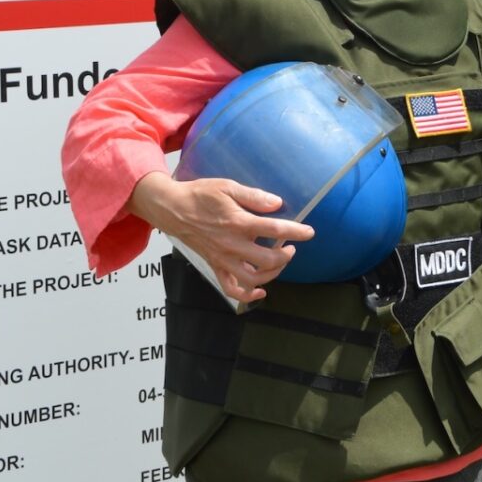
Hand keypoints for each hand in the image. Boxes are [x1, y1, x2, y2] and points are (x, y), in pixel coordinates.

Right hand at [128, 171, 314, 303]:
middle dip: (286, 255)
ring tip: (279, 262)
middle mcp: (232, 245)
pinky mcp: (214, 265)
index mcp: (238, 222)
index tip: (309, 232)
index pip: (275, 230)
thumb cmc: (200, 195)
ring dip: (272, 274)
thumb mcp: (228, 187)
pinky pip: (231, 288)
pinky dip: (247, 294)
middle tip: (290, 246)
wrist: (172, 209)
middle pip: (268, 260)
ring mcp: (223, 259)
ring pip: (253, 278)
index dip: (296, 231)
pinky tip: (260, 290)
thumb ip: (254, 196)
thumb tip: (277, 204)